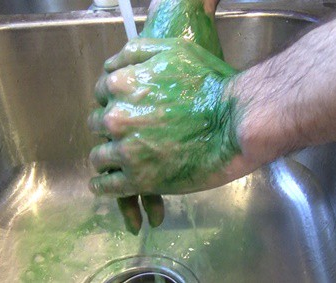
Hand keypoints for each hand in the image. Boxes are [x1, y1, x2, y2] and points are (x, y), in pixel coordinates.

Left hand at [88, 38, 258, 198]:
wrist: (237, 122)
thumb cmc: (211, 83)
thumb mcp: (174, 50)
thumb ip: (136, 52)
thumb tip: (109, 66)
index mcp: (122, 85)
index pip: (101, 94)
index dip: (113, 101)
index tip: (125, 109)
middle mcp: (116, 118)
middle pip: (99, 125)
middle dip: (111, 127)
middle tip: (130, 133)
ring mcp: (126, 151)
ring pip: (100, 156)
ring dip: (108, 156)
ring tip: (121, 160)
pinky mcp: (138, 180)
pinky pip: (106, 186)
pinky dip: (103, 185)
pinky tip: (105, 184)